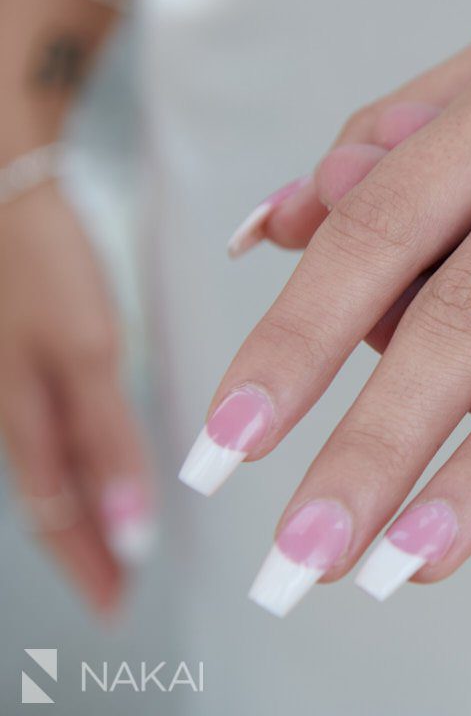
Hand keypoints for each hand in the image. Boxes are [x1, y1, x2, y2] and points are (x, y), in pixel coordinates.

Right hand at [0, 184, 153, 615]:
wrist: (2, 193)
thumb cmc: (37, 267)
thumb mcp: (82, 352)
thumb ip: (104, 437)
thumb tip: (128, 523)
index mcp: (18, 420)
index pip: (55, 515)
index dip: (87, 561)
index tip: (116, 605)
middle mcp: (7, 410)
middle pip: (45, 500)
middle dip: (80, 548)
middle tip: (113, 592)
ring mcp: (7, 383)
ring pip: (41, 470)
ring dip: (75, 514)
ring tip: (107, 548)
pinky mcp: (17, 357)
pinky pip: (37, 432)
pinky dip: (66, 467)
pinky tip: (85, 473)